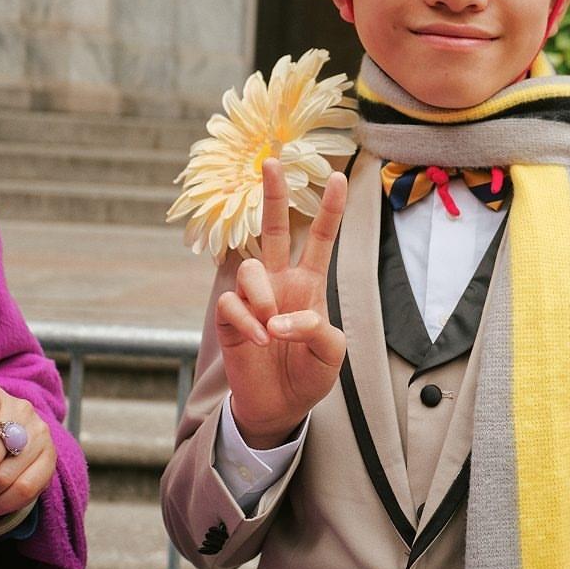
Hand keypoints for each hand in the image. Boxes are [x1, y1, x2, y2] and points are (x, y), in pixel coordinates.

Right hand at [215, 158, 347, 449]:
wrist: (280, 407)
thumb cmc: (309, 374)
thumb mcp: (331, 353)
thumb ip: (317, 329)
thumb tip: (282, 317)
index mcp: (309, 283)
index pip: (320, 238)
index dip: (330, 210)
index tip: (339, 177)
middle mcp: (279, 281)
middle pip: (275, 228)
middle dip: (273, 194)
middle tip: (272, 161)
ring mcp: (253, 297)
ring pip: (250, 267)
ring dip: (261, 295)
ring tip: (270, 329)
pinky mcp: (230, 319)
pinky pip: (232, 304)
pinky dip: (247, 320)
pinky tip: (258, 342)